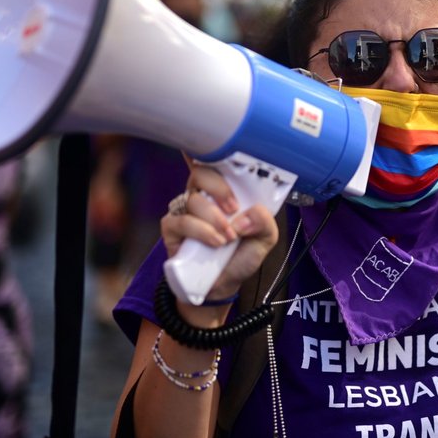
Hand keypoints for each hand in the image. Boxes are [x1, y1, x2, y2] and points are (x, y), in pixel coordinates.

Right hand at [161, 164, 278, 302]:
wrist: (223, 285)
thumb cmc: (240, 256)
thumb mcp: (265, 238)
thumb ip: (265, 221)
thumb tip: (248, 214)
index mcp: (224, 191)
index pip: (215, 161)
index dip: (215, 151)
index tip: (232, 160)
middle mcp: (202, 196)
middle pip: (201, 172)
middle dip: (219, 188)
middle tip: (233, 209)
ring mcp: (185, 211)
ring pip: (194, 199)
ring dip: (214, 219)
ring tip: (228, 238)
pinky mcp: (172, 228)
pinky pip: (181, 221)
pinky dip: (200, 231)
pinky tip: (214, 243)